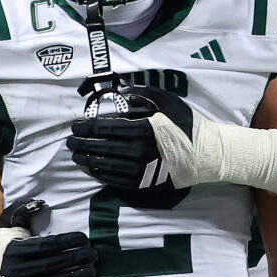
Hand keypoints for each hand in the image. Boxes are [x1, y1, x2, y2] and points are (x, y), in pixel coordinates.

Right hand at [0, 199, 98, 276]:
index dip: (67, 241)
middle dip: (76, 259)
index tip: (84, 238)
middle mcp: (18, 270)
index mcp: (16, 250)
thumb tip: (40, 202)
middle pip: (53, 264)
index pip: (47, 245)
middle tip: (94, 254)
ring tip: (92, 271)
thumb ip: (22, 211)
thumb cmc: (5, 245)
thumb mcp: (8, 224)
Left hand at [67, 85, 203, 189]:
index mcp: (142, 129)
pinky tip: (92, 169)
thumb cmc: (187, 125)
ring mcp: (140, 170)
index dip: (86, 126)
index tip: (75, 125)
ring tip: (75, 154)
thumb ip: (144, 95)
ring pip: (105, 164)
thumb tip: (121, 93)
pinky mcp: (144, 183)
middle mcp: (138, 151)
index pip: (105, 128)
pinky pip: (116, 180)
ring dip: (86, 159)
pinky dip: (100, 174)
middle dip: (81, 143)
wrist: (206, 155)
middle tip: (69, 140)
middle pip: (100, 147)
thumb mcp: (169, 102)